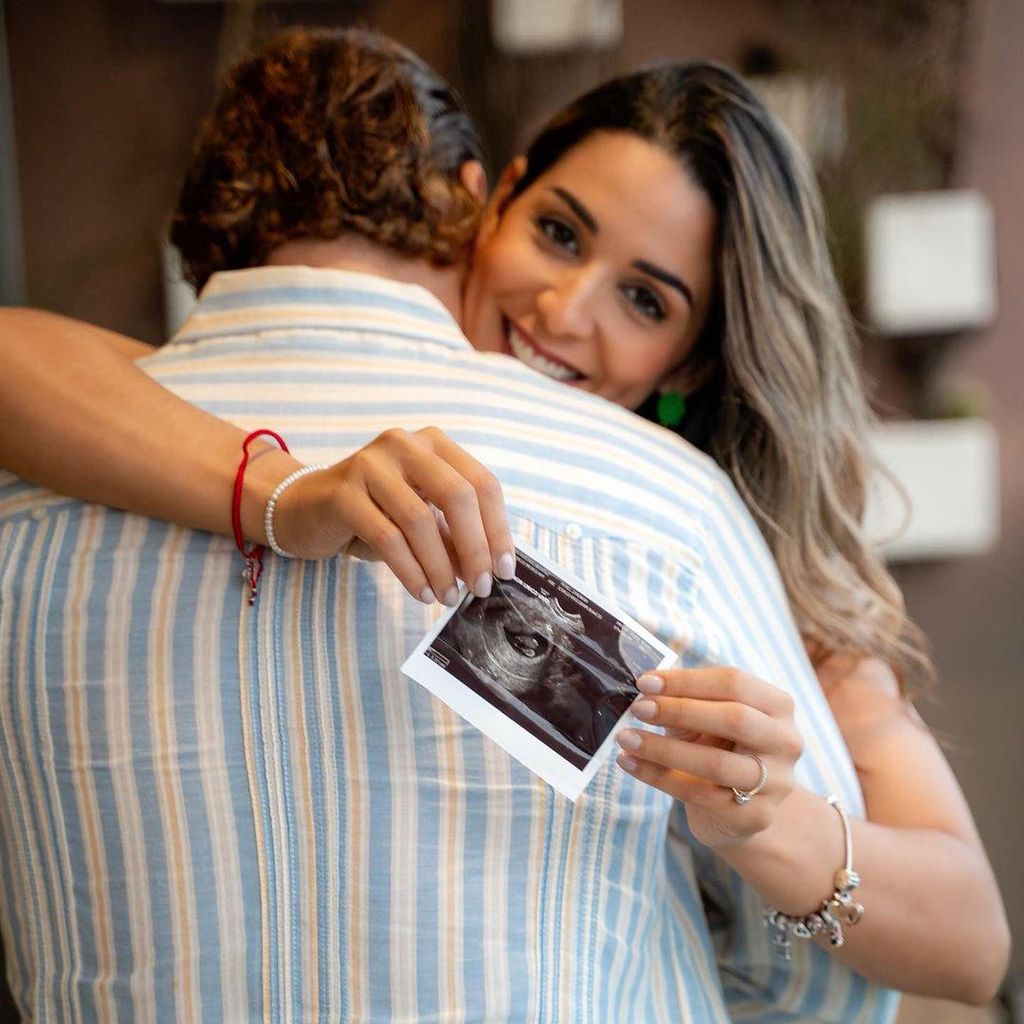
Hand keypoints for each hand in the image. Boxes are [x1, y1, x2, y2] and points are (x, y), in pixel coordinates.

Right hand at [272, 427, 515, 604]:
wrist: (303, 509)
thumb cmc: (372, 514)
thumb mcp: (421, 520)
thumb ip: (453, 535)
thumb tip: (490, 569)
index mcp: (433, 444)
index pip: (482, 484)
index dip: (498, 529)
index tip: (504, 570)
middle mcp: (405, 444)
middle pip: (458, 495)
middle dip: (475, 548)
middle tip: (480, 587)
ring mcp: (371, 463)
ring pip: (421, 520)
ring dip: (440, 567)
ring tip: (447, 597)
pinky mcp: (343, 491)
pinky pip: (387, 537)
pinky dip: (410, 571)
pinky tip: (421, 593)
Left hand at [615, 667, 802, 848]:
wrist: (740, 808)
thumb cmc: (720, 748)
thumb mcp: (708, 720)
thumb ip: (686, 702)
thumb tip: (647, 689)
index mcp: (778, 706)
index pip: (734, 682)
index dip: (687, 680)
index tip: (645, 681)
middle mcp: (785, 742)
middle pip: (735, 718)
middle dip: (680, 710)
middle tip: (638, 708)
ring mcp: (776, 783)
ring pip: (716, 762)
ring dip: (663, 749)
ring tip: (626, 738)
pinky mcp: (755, 816)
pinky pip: (698, 794)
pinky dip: (658, 777)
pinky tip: (630, 763)